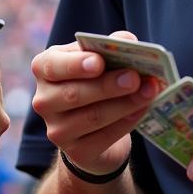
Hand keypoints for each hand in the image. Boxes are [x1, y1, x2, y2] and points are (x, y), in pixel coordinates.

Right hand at [31, 31, 156, 176]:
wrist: (93, 129)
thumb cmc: (94, 83)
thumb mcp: (98, 60)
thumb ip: (109, 47)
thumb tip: (128, 41)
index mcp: (44, 69)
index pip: (53, 66)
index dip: (75, 65)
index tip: (100, 62)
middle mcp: (44, 100)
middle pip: (75, 94)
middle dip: (108, 85)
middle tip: (135, 77)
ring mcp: (57, 129)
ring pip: (92, 116)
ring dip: (124, 103)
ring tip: (149, 92)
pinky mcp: (76, 152)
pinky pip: (104, 137)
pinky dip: (126, 122)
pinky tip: (142, 110)